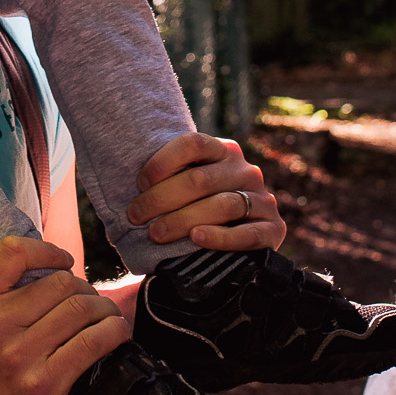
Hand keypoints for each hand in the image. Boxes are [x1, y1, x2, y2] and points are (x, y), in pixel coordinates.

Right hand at [0, 236, 128, 394]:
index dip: (46, 250)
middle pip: (58, 283)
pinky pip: (93, 342)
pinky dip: (113, 332)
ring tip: (106, 316)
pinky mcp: (46, 383)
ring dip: (103, 308)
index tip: (64, 261)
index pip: (11, 253)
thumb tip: (46, 272)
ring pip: (81, 309)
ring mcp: (20, 355)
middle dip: (83, 288)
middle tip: (90, 301)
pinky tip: (117, 333)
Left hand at [127, 132, 284, 251]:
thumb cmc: (198, 212)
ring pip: (221, 205)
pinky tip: (197, 238)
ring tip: (156, 233)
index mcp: (224, 150)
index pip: (193, 144)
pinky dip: (221, 237)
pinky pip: (248, 233)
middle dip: (161, 199)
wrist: (235, 250)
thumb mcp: (187, 189)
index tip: (139, 183)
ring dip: (183, 220)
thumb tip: (120, 178)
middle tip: (135, 216)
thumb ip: (170, 179)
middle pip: (200, 179)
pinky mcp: (275, 229)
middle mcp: (245, 170)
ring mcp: (263, 199)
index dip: (163, 161)